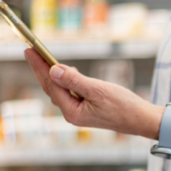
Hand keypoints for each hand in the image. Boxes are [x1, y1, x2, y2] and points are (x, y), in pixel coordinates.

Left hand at [24, 48, 161, 138]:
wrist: (141, 120)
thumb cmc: (123, 106)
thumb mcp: (98, 90)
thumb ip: (74, 81)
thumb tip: (53, 70)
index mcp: (72, 112)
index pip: (51, 84)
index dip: (39, 66)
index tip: (29, 50)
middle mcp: (71, 114)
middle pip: (51, 88)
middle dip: (41, 69)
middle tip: (30, 50)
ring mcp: (78, 112)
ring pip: (59, 90)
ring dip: (53, 74)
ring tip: (45, 58)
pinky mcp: (85, 109)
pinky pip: (69, 93)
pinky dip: (65, 80)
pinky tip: (68, 72)